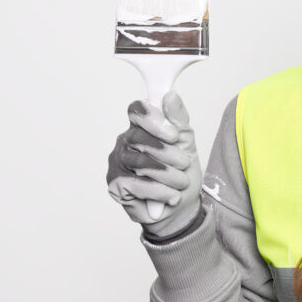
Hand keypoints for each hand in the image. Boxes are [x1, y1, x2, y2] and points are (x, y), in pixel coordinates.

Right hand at [107, 90, 201, 238]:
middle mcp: (125, 141)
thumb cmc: (182, 172)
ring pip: (138, 162)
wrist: (181, 206)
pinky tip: (172, 196)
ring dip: (167, 174)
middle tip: (184, 164)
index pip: (136, 110)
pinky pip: (135, 184)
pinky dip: (159, 191)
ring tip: (182, 182)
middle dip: (167, 153)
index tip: (174, 135)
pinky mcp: (115, 185)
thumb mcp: (186, 144)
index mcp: (141, 127)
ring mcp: (117, 163)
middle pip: (138, 138)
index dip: (153, 119)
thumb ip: (178, 120)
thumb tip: (170, 95)